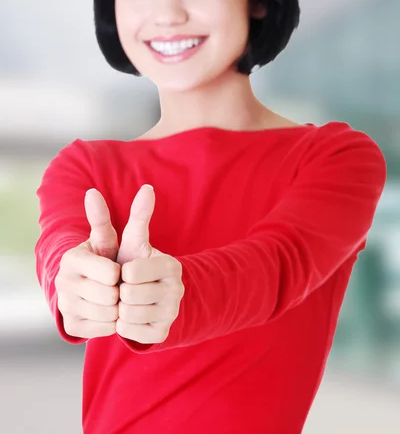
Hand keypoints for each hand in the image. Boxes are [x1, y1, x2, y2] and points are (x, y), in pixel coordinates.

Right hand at [55, 188, 120, 338]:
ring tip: (115, 296)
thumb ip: (103, 217)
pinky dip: (112, 322)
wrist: (94, 286)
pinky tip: (109, 310)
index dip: (122, 272)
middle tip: (118, 285)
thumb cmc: (106, 257)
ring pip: (108, 314)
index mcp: (72, 258)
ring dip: (119, 307)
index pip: (111, 273)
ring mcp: (64, 305)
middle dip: (121, 291)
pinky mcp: (71, 325)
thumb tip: (92, 191)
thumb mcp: (108, 238)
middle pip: (110, 295)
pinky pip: (103, 329)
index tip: (118, 269)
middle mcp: (63, 282)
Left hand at [116, 185, 184, 343]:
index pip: (131, 272)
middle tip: (124, 288)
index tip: (126, 271)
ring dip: (120, 308)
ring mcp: (173, 313)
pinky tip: (130, 315)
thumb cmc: (135, 263)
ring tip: (126, 301)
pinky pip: (131, 332)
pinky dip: (124, 325)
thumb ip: (138, 215)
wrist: (145, 296)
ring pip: (128, 314)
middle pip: (128, 295)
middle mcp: (177, 289)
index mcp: (171, 265)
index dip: (121, 272)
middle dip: (119, 292)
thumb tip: (147, 187)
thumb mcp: (134, 240)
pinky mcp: (164, 333)